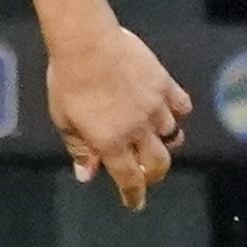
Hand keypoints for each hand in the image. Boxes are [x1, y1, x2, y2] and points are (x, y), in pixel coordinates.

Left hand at [48, 19, 186, 208]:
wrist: (87, 42)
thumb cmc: (68, 80)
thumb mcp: (64, 119)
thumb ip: (79, 148)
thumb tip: (87, 174)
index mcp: (111, 142)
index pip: (129, 178)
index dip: (134, 195)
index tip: (135, 203)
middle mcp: (138, 129)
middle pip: (157, 163)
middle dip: (154, 175)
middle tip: (147, 175)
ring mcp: (155, 107)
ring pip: (173, 136)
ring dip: (165, 144)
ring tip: (155, 141)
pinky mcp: (165, 84)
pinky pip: (181, 106)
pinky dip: (178, 114)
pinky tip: (169, 113)